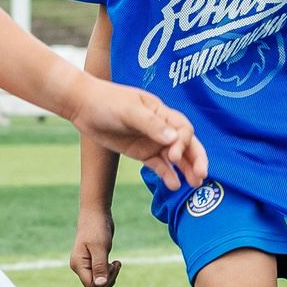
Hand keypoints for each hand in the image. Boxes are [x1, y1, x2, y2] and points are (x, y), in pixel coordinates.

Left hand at [69, 78, 205, 191]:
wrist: (84, 106)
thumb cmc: (108, 102)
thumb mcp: (129, 111)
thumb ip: (151, 125)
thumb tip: (175, 140)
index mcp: (162, 112)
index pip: (183, 129)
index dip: (184, 143)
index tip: (173, 155)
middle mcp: (161, 127)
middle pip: (186, 144)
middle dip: (196, 159)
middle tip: (202, 175)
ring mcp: (152, 141)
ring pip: (175, 158)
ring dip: (186, 170)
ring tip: (194, 185)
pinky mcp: (142, 152)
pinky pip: (159, 165)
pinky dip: (167, 175)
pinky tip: (174, 185)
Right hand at [71, 209, 121, 286]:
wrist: (96, 215)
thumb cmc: (96, 229)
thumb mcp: (100, 248)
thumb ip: (99, 267)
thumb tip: (99, 285)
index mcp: (78, 265)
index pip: (91, 286)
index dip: (104, 282)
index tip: (112, 266)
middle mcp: (80, 267)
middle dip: (109, 280)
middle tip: (116, 265)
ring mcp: (86, 265)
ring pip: (99, 282)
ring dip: (111, 275)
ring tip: (117, 263)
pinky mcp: (93, 262)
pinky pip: (101, 275)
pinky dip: (110, 271)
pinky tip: (115, 262)